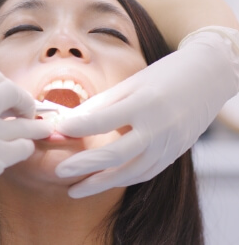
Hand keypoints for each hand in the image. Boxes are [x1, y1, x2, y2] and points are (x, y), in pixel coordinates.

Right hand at [0, 70, 52, 228]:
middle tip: (30, 113)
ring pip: (24, 124)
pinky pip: (23, 147)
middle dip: (26, 102)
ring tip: (43, 130)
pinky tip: (20, 152)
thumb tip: (6, 104)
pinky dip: (26, 149)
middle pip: (12, 92)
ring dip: (37, 128)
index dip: (10, 88)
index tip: (14, 101)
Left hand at [54, 26, 238, 197]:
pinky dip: (121, 179)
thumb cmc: (163, 76)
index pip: (104, 120)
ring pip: (130, 172)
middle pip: (116, 154)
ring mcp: (168, 145)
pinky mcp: (173, 155)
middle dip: (85, 165)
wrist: (207, 79)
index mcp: (144, 103)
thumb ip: (100, 105)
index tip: (58, 129)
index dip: (78, 126)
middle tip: (60, 172)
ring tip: (75, 189)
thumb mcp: (130, 84)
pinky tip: (102, 182)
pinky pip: (144, 173)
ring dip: (100, 183)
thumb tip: (69, 121)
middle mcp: (158, 128)